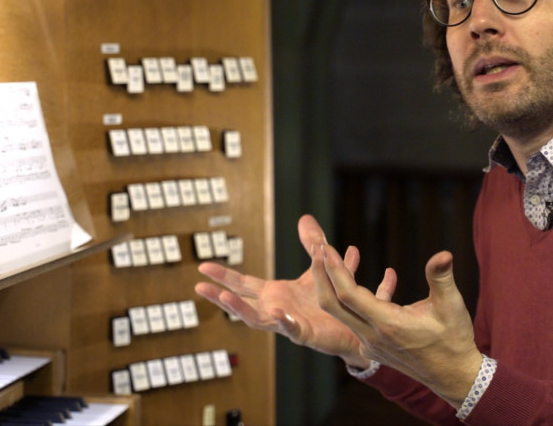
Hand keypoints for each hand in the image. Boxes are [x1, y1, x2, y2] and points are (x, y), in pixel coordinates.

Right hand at [195, 215, 392, 367]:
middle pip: (241, 302)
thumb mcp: (319, 268)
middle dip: (220, 294)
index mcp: (274, 294)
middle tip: (199, 284)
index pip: (243, 284)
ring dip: (240, 309)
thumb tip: (307, 218)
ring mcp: (286, 322)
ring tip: (224, 298)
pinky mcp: (304, 333)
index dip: (223, 276)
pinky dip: (285, 321)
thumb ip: (314, 245)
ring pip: (257, 319)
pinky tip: (278, 313)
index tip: (203, 267)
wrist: (353, 326)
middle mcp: (275, 309)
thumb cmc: (330, 301)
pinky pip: (292, 328)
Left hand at [312, 243, 482, 408]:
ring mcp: (371, 344)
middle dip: (322, 276)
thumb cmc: (454, 339)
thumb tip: (444, 253)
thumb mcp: (451, 305)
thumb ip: (441, 277)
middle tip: (319, 249)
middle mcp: (372, 336)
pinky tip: (385, 281)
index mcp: (387, 324)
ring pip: (342, 313)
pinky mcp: (375, 347)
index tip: (326, 248)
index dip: (335, 270)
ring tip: (336, 261)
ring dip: (334, 287)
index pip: (348, 294)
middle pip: (333, 305)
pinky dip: (356, 299)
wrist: (452, 375)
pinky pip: (357, 320)